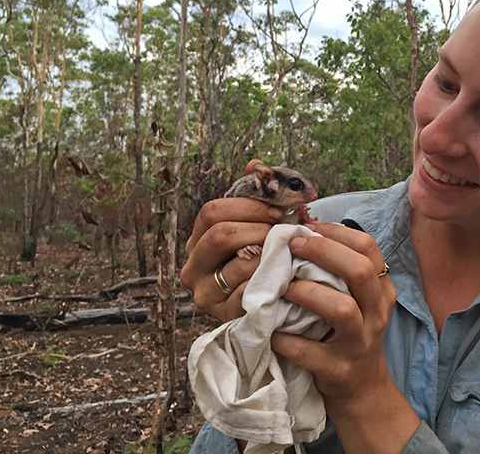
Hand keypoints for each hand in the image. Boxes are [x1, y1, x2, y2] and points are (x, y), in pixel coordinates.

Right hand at [180, 160, 282, 322]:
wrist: (268, 306)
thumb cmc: (259, 262)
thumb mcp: (254, 228)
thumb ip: (252, 198)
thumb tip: (254, 164)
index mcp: (198, 240)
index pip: (212, 211)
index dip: (247, 206)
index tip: (276, 210)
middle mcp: (193, 266)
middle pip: (220, 234)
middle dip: (258, 227)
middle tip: (283, 230)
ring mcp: (205, 293)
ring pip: (238, 262)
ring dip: (269, 253)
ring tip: (286, 251)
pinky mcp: (223, 314)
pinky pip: (250, 290)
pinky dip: (271, 278)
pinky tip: (285, 274)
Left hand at [271, 225, 418, 451]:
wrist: (362, 389)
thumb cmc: (350, 332)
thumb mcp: (358, 299)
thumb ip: (340, 270)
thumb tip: (304, 232)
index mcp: (381, 289)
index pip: (368, 248)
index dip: (337, 233)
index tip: (309, 227)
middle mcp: (376, 313)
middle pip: (360, 272)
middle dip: (324, 252)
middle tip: (293, 246)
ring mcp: (359, 343)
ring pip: (341, 309)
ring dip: (307, 293)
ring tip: (284, 288)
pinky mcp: (339, 370)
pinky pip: (310, 352)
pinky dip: (286, 340)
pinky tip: (272, 331)